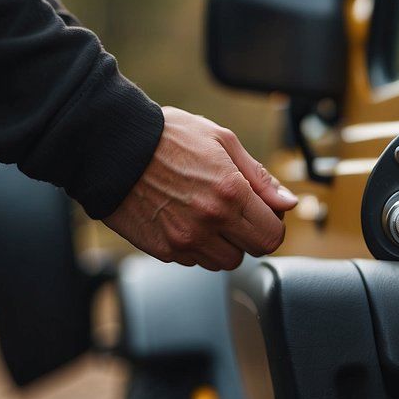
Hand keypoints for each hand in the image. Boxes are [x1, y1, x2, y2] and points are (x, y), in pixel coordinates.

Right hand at [103, 106, 298, 269]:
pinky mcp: (162, 250)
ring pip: (222, 261)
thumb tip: (288, 202)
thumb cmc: (166, 137)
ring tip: (204, 211)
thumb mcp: (222, 141)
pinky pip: (193, 260)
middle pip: (251, 253)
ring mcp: (184, 240)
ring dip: (222, 243)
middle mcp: (209, 222)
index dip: (272, 224)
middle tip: (234, 210)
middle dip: (249, 234)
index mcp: (231, 193)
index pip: (273, 236)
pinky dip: (195, 245)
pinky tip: (182, 217)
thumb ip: (260, 177)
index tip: (262, 212)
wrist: (110, 147)